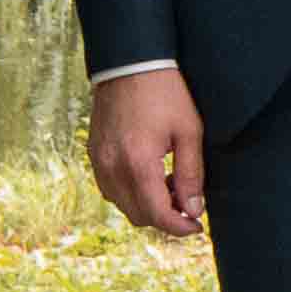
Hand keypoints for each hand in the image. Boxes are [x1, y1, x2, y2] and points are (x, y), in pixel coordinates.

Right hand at [91, 63, 209, 242]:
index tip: (197, 226)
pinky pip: (111, 189)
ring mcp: (99, 162)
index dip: (180, 228)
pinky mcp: (94, 155)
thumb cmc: (164, 93)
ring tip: (170, 182)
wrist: (129, 63)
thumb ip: (191, 175)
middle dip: (166, 216)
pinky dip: (131, 192)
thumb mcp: (188, 132)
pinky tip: (150, 174)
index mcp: (137, 163)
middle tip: (187, 199)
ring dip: (148, 205)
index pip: (157, 215)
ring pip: (123, 206)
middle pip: (138, 216)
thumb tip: (193, 210)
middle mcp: (112, 168)